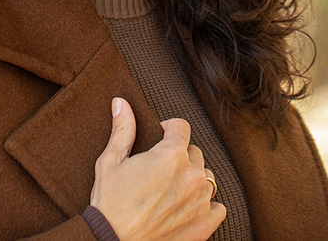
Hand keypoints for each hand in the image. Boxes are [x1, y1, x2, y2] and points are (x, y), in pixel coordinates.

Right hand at [89, 98, 225, 240]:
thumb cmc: (110, 203)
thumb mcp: (110, 161)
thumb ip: (122, 130)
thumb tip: (121, 102)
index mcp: (170, 156)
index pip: (181, 127)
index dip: (168, 129)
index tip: (160, 137)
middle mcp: (192, 176)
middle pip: (195, 153)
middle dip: (179, 156)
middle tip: (159, 170)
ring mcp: (201, 202)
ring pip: (206, 178)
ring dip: (192, 180)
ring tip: (170, 190)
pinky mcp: (204, 225)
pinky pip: (218, 207)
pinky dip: (206, 206)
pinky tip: (186, 207)